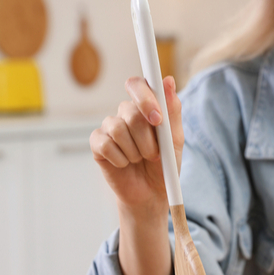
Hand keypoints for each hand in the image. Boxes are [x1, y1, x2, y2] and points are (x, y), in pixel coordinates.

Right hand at [89, 75, 182, 216]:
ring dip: (134, 151)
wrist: (151, 194)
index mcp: (145, 107)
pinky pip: (106, 145)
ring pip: (118, 129)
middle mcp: (125, 113)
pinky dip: (120, 159)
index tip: (157, 119)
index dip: (145, 98)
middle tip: (153, 155)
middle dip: (146, 139)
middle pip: (130, 111)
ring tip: (139, 160)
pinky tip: (124, 165)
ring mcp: (109, 127)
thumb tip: (168, 80)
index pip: (137, 84)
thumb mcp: (175, 141)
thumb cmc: (164, 165)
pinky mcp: (97, 144)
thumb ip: (172, 111)